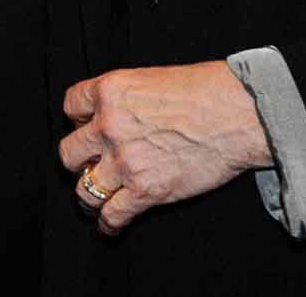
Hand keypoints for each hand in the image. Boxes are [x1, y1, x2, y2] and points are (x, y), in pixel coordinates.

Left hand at [60, 63, 271, 234]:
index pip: (71, 106)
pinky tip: (110, 225)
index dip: (78, 119)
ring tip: (95, 198)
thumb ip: (126, 99)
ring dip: (89, 195)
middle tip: (90, 163)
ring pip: (84, 189)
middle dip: (78, 159)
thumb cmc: (205, 91)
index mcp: (109, 91)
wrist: (236, 114)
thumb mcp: (151, 79)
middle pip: (69, 152)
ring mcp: (124, 161)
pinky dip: (108, 224)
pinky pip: (112, 215)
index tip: (85, 126)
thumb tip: (121, 115)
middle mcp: (108, 126)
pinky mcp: (145, 191)